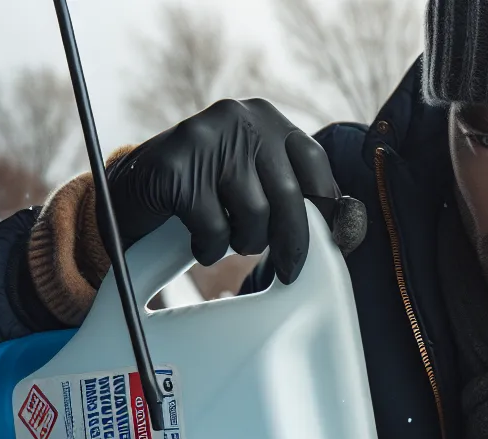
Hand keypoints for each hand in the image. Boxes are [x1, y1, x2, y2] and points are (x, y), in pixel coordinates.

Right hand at [107, 98, 338, 283]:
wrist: (134, 190)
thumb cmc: (209, 194)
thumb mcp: (256, 180)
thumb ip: (298, 193)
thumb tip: (353, 225)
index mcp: (268, 119)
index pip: (315, 164)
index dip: (326, 209)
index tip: (329, 244)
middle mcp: (240, 118)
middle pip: (288, 195)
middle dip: (291, 242)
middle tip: (289, 271)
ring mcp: (205, 137)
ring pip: (253, 214)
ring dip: (243, 242)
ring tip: (228, 239)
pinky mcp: (176, 166)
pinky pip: (213, 226)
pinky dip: (210, 247)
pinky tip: (200, 241)